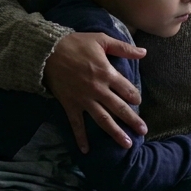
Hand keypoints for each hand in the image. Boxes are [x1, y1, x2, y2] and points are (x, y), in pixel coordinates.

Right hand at [43, 31, 145, 152]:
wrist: (46, 51)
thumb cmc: (75, 43)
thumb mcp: (101, 40)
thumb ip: (123, 48)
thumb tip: (144, 52)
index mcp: (106, 73)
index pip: (127, 89)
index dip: (135, 96)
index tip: (138, 101)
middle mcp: (98, 90)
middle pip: (119, 108)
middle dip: (132, 120)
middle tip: (143, 131)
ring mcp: (84, 100)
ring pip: (103, 119)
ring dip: (115, 132)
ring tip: (126, 144)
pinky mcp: (70, 105)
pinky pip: (76, 124)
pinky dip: (80, 138)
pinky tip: (86, 150)